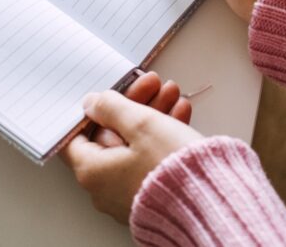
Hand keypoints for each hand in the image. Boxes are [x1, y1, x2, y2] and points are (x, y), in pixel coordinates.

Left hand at [60, 90, 202, 222]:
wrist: (208, 201)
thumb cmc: (170, 167)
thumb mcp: (140, 123)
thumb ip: (112, 107)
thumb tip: (94, 103)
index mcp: (92, 171)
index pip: (76, 136)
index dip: (93, 110)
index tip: (110, 94)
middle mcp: (105, 187)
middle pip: (112, 135)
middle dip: (135, 104)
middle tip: (153, 84)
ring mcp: (129, 193)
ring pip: (135, 144)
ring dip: (153, 115)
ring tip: (173, 93)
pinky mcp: (152, 194)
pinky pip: (150, 159)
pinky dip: (162, 137)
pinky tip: (180, 113)